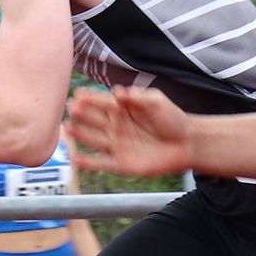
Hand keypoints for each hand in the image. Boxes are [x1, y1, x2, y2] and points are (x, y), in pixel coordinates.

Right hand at [66, 85, 194, 174]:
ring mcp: (117, 145)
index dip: (90, 99)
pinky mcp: (121, 164)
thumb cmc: (172, 119)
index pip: (101, 103)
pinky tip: (75, 158)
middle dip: (82, 114)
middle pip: (94, 120)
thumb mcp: (156, 102)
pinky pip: (101, 164)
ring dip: (80, 135)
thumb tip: (117, 92)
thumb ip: (137, 98)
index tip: (77, 94)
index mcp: (122, 110)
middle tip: (70, 108)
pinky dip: (87, 162)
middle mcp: (115, 127)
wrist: (186, 144)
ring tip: (68, 128)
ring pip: (93, 140)